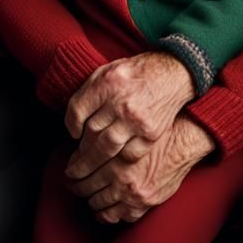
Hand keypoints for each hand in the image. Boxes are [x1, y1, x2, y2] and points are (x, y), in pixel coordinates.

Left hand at [64, 52, 194, 179]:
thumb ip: (89, 92)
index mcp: (107, 83)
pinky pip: (128, 155)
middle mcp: (121, 102)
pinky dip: (118, 161)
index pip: (78, 110)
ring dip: (93, 163)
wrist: (171, 74)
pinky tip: (111, 164)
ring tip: (85, 171)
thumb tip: (73, 120)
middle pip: (91, 134)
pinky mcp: (150, 134)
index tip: (73, 133)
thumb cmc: (135, 74)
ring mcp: (137, 120)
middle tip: (73, 165)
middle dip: (79, 153)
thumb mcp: (107, 71)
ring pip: (106, 149)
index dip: (71, 125)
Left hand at [69, 116, 214, 223]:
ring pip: (101, 205)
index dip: (73, 168)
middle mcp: (122, 178)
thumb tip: (81, 141)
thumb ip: (103, 134)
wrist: (182, 140)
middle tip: (71, 183)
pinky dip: (108, 215)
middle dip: (77, 185)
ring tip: (86, 196)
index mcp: (114, 156)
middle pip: (88, 187)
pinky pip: (120, 216)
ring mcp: (134, 194)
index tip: (69, 169)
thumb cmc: (153, 128)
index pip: (82, 167)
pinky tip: (103, 210)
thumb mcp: (125, 125)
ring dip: (90, 200)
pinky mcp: (145, 203)